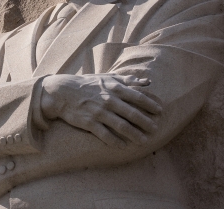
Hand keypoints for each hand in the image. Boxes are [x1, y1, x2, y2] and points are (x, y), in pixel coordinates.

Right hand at [40, 74, 160, 147]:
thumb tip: (147, 81)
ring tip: (144, 141)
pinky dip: (116, 142)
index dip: (151, 105)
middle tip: (155, 129)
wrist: (62, 92)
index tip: (160, 111)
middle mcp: (109, 100)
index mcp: (114, 88)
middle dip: (146, 123)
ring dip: (135, 135)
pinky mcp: (89, 123)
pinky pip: (106, 135)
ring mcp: (99, 112)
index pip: (138, 97)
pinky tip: (124, 146)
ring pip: (122, 126)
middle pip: (133, 114)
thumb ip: (127, 79)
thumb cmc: (87, 84)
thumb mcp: (107, 77)